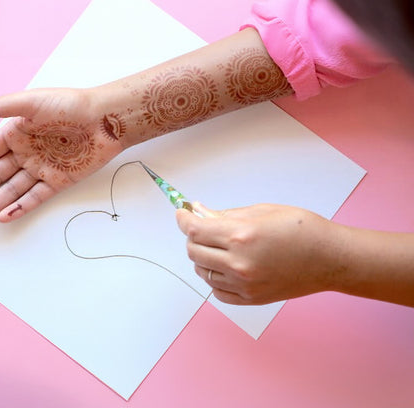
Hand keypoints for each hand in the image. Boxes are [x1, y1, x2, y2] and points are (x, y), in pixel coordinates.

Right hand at [0, 88, 122, 224]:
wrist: (105, 119)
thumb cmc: (69, 105)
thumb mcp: (31, 102)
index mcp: (17, 133)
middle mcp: (27, 152)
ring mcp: (43, 167)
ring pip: (12, 190)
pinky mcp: (60, 180)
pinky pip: (36, 197)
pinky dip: (20, 207)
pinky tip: (4, 216)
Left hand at [176, 203, 341, 304]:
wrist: (329, 258)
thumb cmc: (301, 228)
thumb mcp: (261, 211)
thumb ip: (226, 214)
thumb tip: (200, 212)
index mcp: (241, 236)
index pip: (194, 229)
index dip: (183, 219)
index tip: (181, 213)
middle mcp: (238, 263)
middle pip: (194, 252)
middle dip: (192, 236)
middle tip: (202, 227)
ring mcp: (244, 285)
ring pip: (203, 272)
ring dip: (203, 257)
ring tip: (219, 246)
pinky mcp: (251, 299)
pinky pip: (217, 291)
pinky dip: (215, 277)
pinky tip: (227, 266)